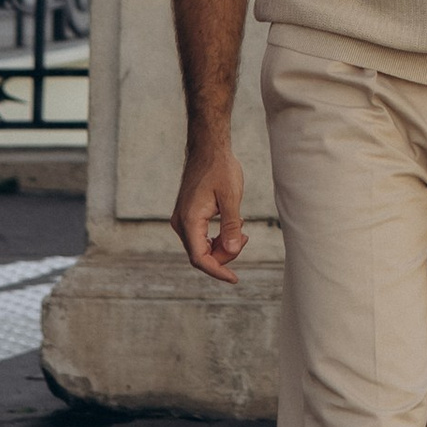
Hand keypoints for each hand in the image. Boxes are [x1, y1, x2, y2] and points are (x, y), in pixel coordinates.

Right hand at [172, 135, 246, 283]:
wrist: (207, 148)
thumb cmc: (220, 168)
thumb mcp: (231, 197)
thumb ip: (231, 226)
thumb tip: (233, 251)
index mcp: (189, 220)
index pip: (199, 258)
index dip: (217, 271)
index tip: (234, 279)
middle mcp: (181, 223)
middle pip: (201, 255)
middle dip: (224, 254)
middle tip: (245, 237)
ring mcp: (182, 219)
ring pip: (202, 247)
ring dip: (222, 245)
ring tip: (241, 228)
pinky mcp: (187, 215)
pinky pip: (201, 236)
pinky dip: (217, 237)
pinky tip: (233, 224)